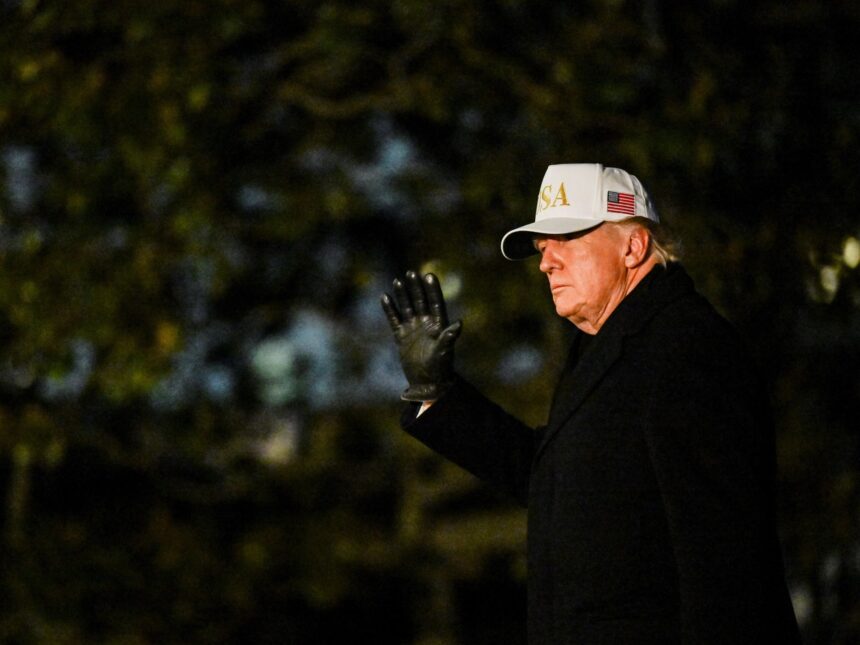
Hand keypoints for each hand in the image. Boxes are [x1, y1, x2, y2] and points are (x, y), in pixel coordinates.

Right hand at [380, 270, 461, 401]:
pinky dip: (390, 309)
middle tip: (411, 273)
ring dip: (402, 295)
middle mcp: (426, 323)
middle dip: (416, 287)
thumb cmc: (440, 368)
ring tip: (397, 281)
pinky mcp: (402, 336)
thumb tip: (459, 323)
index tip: (428, 275)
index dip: (432, 289)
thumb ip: (449, 337)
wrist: (427, 383)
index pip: (435, 302)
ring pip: (406, 307)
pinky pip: (394, 319)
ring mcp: (413, 329)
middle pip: (420, 301)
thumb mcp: (444, 352)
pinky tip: (385, 297)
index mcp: (438, 325)